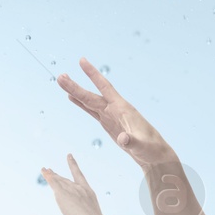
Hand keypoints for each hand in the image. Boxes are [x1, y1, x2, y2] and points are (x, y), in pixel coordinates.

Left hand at [40, 154, 103, 214]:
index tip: (69, 156)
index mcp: (88, 191)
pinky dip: (48, 176)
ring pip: (58, 180)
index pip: (79, 175)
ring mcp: (71, 189)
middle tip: (50, 170)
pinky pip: (53, 182)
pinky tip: (44, 172)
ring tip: (44, 169)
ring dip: (50, 175)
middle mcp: (79, 187)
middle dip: (57, 175)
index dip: (73, 165)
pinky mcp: (62, 193)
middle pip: (65, 180)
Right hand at [56, 57, 172, 169]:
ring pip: (89, 101)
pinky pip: (91, 111)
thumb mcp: (142, 146)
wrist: (154, 154)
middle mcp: (115, 109)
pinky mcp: (108, 123)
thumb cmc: (150, 149)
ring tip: (61, 82)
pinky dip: (81, 104)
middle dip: (75, 86)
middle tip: (60, 76)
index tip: (82, 60)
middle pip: (91, 95)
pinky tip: (72, 98)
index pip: (105, 87)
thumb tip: (124, 139)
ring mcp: (111, 116)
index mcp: (122, 108)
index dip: (93, 74)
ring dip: (75, 93)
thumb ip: (132, 142)